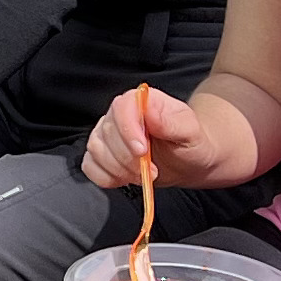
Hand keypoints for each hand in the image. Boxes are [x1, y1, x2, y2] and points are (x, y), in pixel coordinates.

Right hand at [82, 83, 223, 192]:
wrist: (188, 162)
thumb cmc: (190, 144)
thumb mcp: (190, 132)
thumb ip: (172, 122)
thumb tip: (150, 112)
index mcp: (141, 101)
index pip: (122, 108)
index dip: (128, 130)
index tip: (142, 151)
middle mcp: (119, 115)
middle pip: (108, 133)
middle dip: (128, 158)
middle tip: (152, 170)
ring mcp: (107, 135)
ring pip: (96, 151)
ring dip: (119, 170)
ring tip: (143, 175)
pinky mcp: (101, 155)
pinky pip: (90, 166)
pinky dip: (106, 177)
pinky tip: (125, 179)